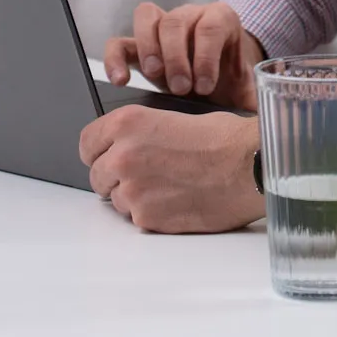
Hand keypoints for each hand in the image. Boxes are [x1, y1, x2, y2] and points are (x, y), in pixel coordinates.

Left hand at [79, 107, 264, 232]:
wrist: (250, 167)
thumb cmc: (224, 140)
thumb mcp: (172, 117)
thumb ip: (139, 135)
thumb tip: (125, 148)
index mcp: (127, 123)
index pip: (87, 143)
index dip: (98, 152)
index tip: (105, 157)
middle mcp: (122, 155)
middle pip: (98, 175)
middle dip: (116, 177)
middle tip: (147, 175)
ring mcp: (132, 189)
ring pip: (117, 199)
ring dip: (136, 196)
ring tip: (170, 187)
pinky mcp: (146, 218)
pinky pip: (137, 219)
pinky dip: (153, 213)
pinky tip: (178, 201)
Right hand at [103, 1, 261, 110]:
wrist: (219, 79)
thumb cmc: (231, 81)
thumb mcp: (248, 88)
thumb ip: (257, 101)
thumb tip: (268, 123)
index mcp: (221, 20)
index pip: (211, 26)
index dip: (207, 55)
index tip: (206, 86)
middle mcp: (191, 16)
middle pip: (177, 19)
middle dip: (178, 55)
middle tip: (182, 87)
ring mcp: (162, 27)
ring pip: (147, 18)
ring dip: (149, 50)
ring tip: (155, 78)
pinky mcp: (138, 45)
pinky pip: (120, 42)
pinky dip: (116, 59)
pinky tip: (121, 81)